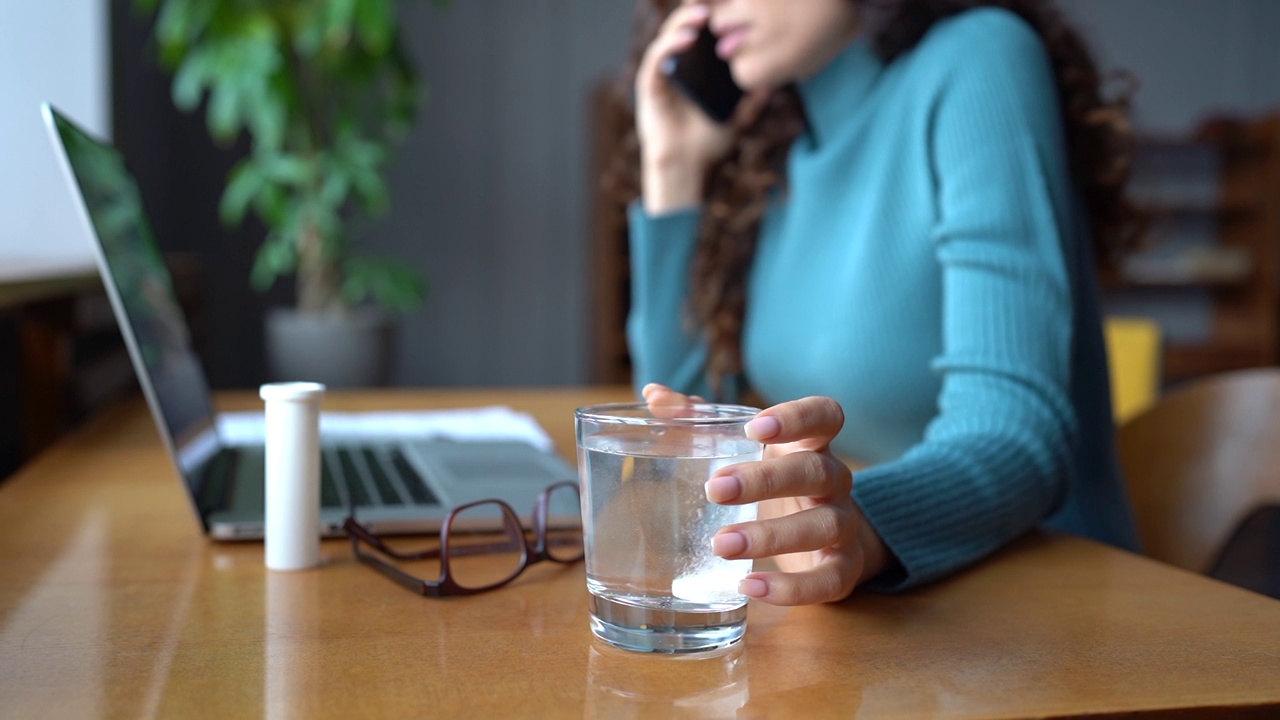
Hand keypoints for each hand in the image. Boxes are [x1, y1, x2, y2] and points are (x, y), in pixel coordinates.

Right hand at [635, 2, 763, 213]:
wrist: (687, 168)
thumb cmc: (707, 145)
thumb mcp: (737, 118)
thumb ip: (752, 101)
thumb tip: (771, 84)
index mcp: (693, 71)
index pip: (701, 34)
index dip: (712, 17)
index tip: (732, 8)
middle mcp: (675, 67)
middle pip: (683, 28)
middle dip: (698, 11)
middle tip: (716, 2)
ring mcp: (660, 74)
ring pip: (668, 36)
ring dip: (684, 21)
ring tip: (704, 14)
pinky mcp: (649, 85)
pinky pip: (656, 58)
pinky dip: (670, 45)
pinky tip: (688, 38)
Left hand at [642, 383, 888, 604]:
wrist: (826, 540)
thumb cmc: (774, 482)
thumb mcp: (743, 451)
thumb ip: (699, 421)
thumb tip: (654, 396)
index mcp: (810, 444)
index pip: (824, 416)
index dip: (797, 418)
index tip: (755, 427)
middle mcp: (834, 480)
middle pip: (814, 471)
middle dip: (765, 480)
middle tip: (714, 489)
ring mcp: (843, 525)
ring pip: (822, 525)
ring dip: (771, 535)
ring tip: (722, 545)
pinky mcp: (843, 569)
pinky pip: (828, 580)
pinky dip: (791, 588)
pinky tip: (749, 587)